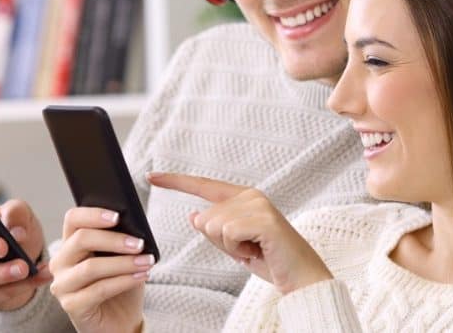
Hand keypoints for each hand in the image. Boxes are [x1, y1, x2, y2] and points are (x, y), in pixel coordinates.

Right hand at [0, 199, 52, 310]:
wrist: (27, 258)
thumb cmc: (16, 229)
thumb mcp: (20, 215)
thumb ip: (16, 213)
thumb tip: (16, 230)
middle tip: (3, 246)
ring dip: (3, 273)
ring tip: (24, 268)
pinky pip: (1, 293)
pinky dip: (25, 284)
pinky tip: (41, 274)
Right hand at [48, 207, 153, 332]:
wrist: (121, 321)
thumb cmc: (121, 285)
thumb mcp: (122, 258)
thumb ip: (122, 241)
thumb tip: (135, 227)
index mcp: (70, 244)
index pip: (73, 219)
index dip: (94, 214)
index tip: (118, 216)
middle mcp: (61, 262)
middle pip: (81, 240)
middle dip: (114, 240)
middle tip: (139, 243)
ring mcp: (63, 285)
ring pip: (91, 266)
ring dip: (123, 263)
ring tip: (146, 261)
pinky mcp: (71, 306)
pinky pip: (99, 289)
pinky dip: (124, 281)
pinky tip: (141, 276)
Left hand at [146, 172, 331, 294]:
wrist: (301, 277)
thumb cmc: (270, 260)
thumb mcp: (235, 246)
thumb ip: (214, 230)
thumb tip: (193, 215)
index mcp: (244, 198)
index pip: (203, 186)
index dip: (176, 181)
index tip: (151, 176)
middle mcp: (250, 195)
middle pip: (205, 217)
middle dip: (220, 242)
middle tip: (247, 249)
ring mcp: (258, 205)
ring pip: (214, 226)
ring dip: (230, 247)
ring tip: (254, 249)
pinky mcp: (263, 219)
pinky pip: (228, 234)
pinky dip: (238, 249)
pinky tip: (257, 250)